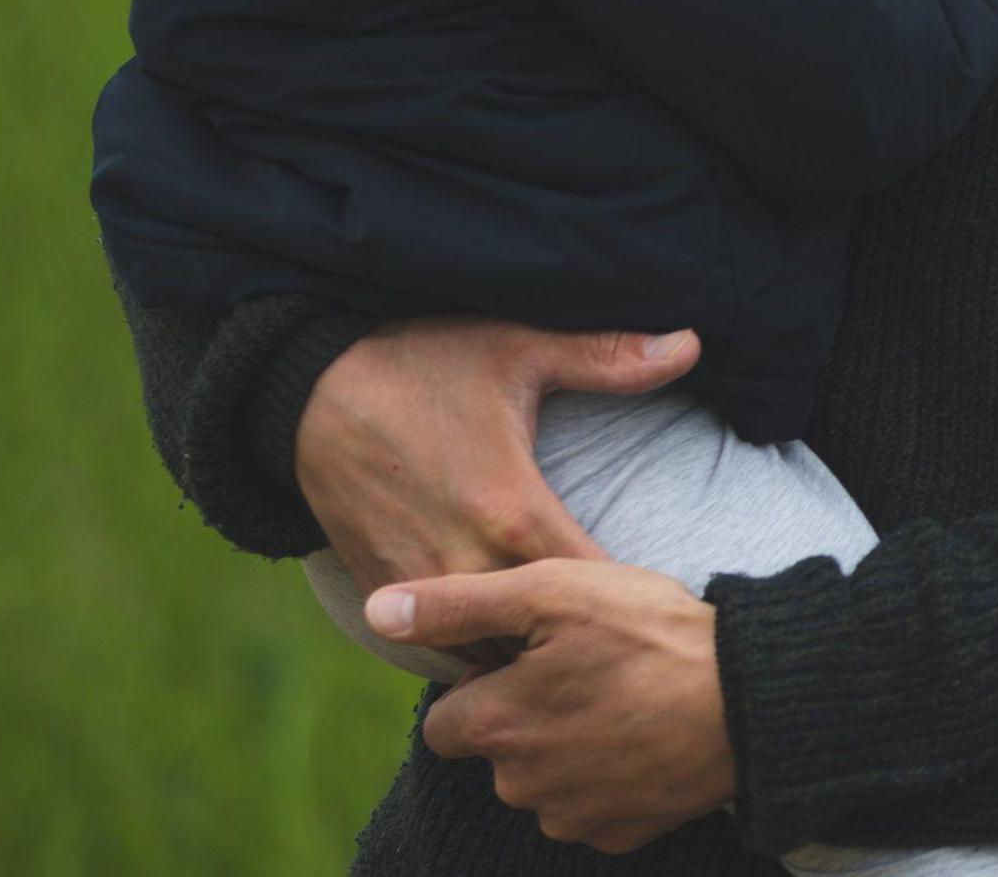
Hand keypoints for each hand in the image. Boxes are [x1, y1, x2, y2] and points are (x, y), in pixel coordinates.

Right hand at [295, 316, 699, 634]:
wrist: (306, 389)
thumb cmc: (420, 365)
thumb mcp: (517, 350)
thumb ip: (608, 358)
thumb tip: (692, 342)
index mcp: (512, 511)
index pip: (592, 587)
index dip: (626, 600)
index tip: (656, 603)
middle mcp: (464, 562)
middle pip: (541, 638)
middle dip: (579, 639)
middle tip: (616, 632)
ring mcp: (417, 588)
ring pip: (485, 655)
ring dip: (521, 653)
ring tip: (562, 644)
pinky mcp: (379, 595)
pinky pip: (436, 649)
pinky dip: (470, 648)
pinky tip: (502, 637)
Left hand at [379, 560, 736, 852]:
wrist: (752, 699)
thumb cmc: (652, 635)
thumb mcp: (552, 591)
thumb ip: (458, 604)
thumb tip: (377, 610)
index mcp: (495, 727)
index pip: (446, 722)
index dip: (484, 685)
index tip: (532, 660)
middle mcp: (520, 786)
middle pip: (497, 752)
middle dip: (526, 718)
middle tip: (585, 672)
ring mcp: (571, 816)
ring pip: (543, 782)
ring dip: (566, 749)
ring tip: (621, 701)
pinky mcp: (620, 834)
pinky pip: (591, 807)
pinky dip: (608, 778)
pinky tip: (642, 737)